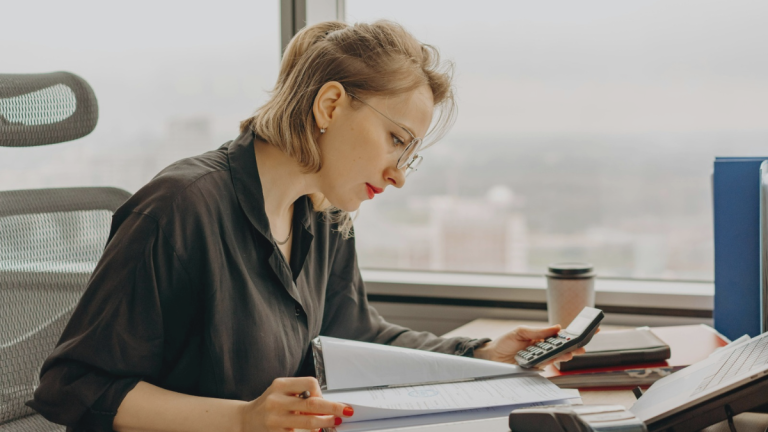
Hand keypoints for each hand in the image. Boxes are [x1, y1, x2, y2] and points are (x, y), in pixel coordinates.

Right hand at [239, 377, 353, 431]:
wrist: (244, 420)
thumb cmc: (268, 404)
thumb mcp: (281, 392)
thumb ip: (300, 395)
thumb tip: (327, 404)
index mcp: (280, 385)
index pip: (310, 383)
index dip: (321, 392)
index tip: (323, 399)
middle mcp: (276, 401)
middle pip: (312, 403)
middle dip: (333, 408)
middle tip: (346, 411)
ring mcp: (274, 420)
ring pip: (308, 422)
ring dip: (324, 423)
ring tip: (332, 422)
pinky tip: (316, 431)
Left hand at [473, 325, 587, 366]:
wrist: (492, 356)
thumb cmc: (505, 342)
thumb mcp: (520, 331)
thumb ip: (538, 331)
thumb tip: (556, 327)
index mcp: (541, 337)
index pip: (561, 334)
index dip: (575, 332)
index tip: (589, 329)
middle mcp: (543, 348)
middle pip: (563, 347)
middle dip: (575, 345)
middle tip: (583, 344)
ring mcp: (541, 358)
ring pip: (558, 356)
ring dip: (567, 354)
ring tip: (574, 351)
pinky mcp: (536, 367)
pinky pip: (548, 364)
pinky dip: (555, 360)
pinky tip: (560, 357)